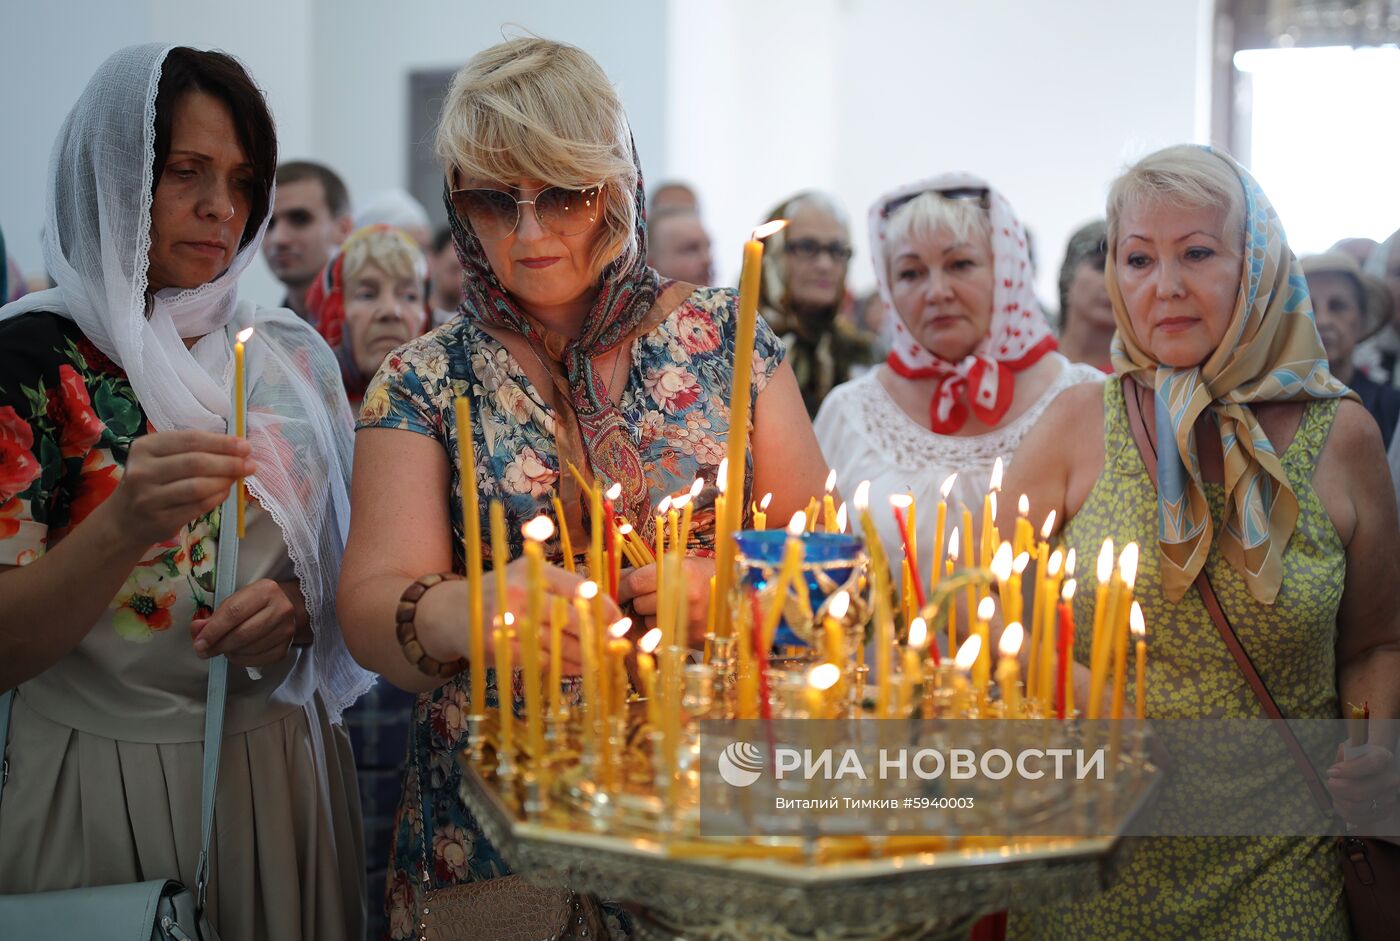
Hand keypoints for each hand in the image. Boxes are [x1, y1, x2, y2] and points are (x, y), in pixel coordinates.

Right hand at [105, 430, 254, 548]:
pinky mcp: (160, 519)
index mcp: (145, 447)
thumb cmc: (153, 482)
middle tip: (250, 464)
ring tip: (240, 477)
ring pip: (198, 486)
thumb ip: (192, 451)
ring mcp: (149, 497)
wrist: (125, 520)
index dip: (221, 442)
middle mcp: (143, 471)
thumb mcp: (161, 458)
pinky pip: (197, 506)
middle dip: (229, 462)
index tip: (245, 445)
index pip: (190, 439)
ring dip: (225, 481)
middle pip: (196, 462)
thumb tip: (237, 448)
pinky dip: (217, 498)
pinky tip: (227, 492)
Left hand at [191, 578, 298, 667]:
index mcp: (265, 590)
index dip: (213, 630)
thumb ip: (214, 616)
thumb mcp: (235, 601)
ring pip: (250, 649)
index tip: (199, 643)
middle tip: (204, 652)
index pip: (234, 612)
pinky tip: (236, 654)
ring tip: (223, 649)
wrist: (286, 607)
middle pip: (242, 634)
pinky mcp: (286, 647)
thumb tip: (196, 629)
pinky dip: (241, 660)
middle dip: (219, 645)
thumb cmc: (255, 603)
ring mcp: (286, 630)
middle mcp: (281, 609)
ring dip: (230, 653)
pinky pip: (258, 660)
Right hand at [416, 559, 618, 675]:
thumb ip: (564, 590)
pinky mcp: (499, 649)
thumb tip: (611, 615)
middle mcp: (518, 593)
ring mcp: (507, 622)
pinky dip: (565, 668)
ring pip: (560, 644)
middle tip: (616, 646)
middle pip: (572, 619)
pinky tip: (577, 669)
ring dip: (586, 656)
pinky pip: (543, 662)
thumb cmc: (502, 595)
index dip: (604, 608)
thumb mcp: (528, 578)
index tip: (620, 622)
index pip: (578, 588)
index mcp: (531, 570)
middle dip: (598, 635)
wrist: (449, 614)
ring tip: (601, 661)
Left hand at [617, 556, 714, 645]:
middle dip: (638, 601)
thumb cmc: (703, 575)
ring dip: (650, 616)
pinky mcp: (692, 638)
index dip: (623, 587)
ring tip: (666, 606)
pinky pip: (663, 636)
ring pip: (649, 623)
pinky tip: (674, 619)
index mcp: (680, 572)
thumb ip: (648, 571)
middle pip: (640, 605)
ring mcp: (689, 620)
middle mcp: (685, 596)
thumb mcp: (679, 564)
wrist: (736, 594)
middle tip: (647, 596)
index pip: (636, 583)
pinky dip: (662, 629)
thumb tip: (617, 580)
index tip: (620, 589)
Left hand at [1327, 744, 1399, 826]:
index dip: (1349, 769)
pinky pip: (1354, 817)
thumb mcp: (1352, 747)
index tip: (1331, 771)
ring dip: (1338, 799)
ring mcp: (1388, 799)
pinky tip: (1341, 800)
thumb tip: (1342, 752)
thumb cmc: (1357, 758)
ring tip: (1337, 790)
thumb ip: (1346, 749)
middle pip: (1360, 791)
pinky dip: (1342, 809)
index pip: (1371, 764)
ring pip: (1355, 807)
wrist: (1371, 771)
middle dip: (1337, 787)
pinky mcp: (1382, 814)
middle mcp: (1391, 780)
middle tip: (1331, 781)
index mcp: (1384, 759)